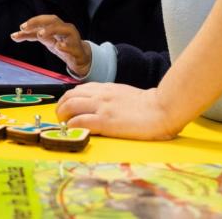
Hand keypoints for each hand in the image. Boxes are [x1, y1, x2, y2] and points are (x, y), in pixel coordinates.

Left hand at [12, 15, 90, 76]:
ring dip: (51, 30)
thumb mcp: (45, 40)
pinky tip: (59, 47)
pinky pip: (72, 47)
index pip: (44, 20)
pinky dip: (65, 46)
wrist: (78, 58)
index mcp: (56, 26)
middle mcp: (64, 29)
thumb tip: (13, 35)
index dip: (33, 22)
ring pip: (64, 29)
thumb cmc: (61, 45)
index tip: (21, 27)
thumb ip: (30, 36)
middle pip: (53, 20)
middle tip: (26, 28)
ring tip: (41, 34)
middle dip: (39, 22)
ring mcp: (72, 38)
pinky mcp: (77, 50)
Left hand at [55, 83, 181, 139]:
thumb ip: (110, 98)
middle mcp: (100, 95)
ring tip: (64, 126)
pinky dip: (73, 127)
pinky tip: (74, 133)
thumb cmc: (148, 106)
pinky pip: (80, 122)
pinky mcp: (105, 121)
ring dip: (62, 117)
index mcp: (105, 88)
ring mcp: (101, 107)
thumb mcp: (125, 95)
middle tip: (61, 119)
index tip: (67, 110)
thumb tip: (100, 107)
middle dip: (60, 107)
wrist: (161, 109)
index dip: (68, 100)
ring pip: (69, 106)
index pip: (78, 90)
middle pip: (69, 96)